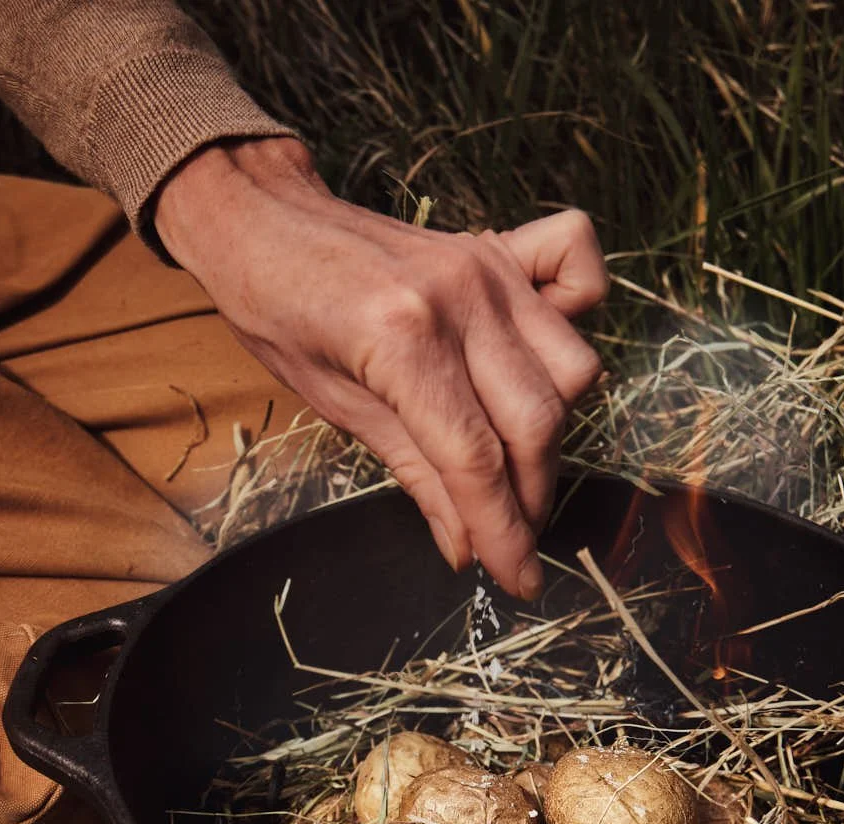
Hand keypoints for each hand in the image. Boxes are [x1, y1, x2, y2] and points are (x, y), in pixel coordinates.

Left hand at [154, 138, 607, 599]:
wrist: (264, 223)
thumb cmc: (281, 317)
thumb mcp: (336, 410)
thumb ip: (415, 475)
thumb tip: (466, 547)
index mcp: (402, 342)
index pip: (475, 459)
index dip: (502, 532)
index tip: (517, 580)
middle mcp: (459, 299)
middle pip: (534, 422)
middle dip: (529, 498)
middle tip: (510, 537)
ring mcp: (487, 268)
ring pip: (570, 367)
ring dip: (552, 433)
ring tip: (515, 469)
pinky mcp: (499, 248)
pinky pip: (579, 270)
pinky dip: (579, 315)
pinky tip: (541, 361)